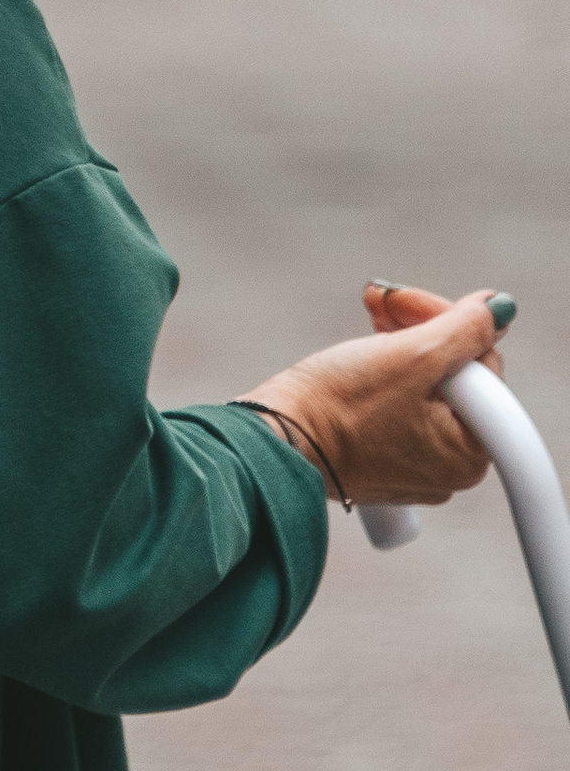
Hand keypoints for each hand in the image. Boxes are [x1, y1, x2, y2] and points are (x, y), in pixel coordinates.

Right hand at [239, 283, 506, 510]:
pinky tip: (363, 353)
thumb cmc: (335, 407)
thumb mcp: (410, 356)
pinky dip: (386, 374)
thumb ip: (465, 328)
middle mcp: (448, 470)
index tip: (404, 300)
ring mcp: (414, 468)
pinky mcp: (380, 459)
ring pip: (426, 387)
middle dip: (420, 330)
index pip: (481, 365)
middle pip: (454, 376)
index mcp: (468, 455)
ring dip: (400, 343)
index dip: (446, 321)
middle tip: (381, 301)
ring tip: (370, 317)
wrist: (272, 439)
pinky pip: (401, 407)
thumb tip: (499, 307)